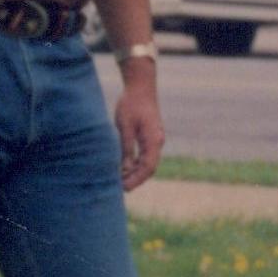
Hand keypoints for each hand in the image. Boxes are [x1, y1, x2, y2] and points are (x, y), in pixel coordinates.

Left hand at [115, 69, 164, 188]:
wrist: (141, 87)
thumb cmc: (131, 104)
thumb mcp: (125, 126)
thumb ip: (126, 148)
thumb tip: (125, 168)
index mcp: (153, 140)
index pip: (148, 166)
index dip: (137, 179)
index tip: (124, 188)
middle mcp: (157, 142)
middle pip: (149, 167)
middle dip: (136, 179)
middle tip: (121, 188)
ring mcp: (155, 140)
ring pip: (148, 162)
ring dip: (136, 172)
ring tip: (121, 180)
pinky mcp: (150, 137)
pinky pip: (146, 155)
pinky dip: (136, 164)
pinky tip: (125, 167)